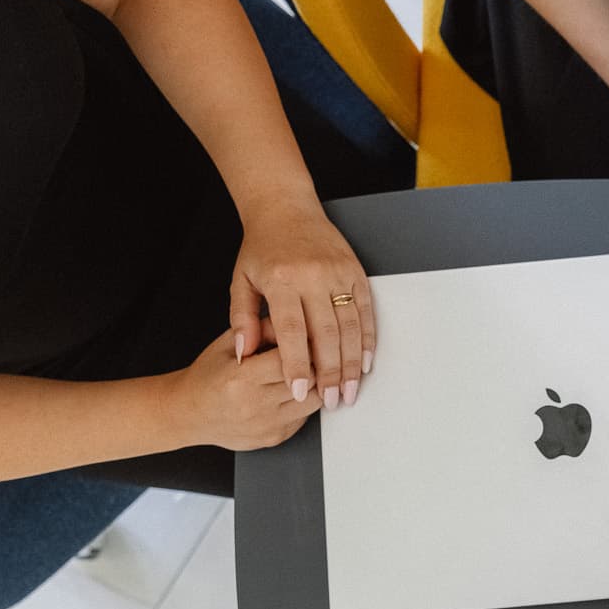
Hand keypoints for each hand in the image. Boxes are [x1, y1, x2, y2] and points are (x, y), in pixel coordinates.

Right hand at [161, 330, 317, 451]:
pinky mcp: (275, 438)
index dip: (303, 345)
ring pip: (313, 402)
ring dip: (314, 386)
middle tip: (312, 354)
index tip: (307, 337)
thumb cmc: (207, 377)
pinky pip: (305, 418)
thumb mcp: (227, 344)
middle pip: (308, 381)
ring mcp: (266, 426)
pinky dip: (303, 403)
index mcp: (241, 378)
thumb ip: (260, 329)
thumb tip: (294, 318)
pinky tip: (290, 392)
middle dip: (314, 365)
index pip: (289, 359)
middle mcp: (254, 405)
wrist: (189, 413)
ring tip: (303, 373)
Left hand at [229, 197, 376, 411]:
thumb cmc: (261, 247)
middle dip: (331, 373)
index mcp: (282, 280)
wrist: (286, 207)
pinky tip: (365, 361)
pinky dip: (367, 339)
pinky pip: (366, 310)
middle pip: (327, 335)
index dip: (298, 365)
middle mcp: (313, 277)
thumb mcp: (241, 280)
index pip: (293, 332)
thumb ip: (241, 319)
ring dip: (353, 363)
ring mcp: (338, 273)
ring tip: (351, 390)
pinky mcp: (355, 271)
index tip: (300, 392)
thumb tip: (244, 354)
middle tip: (333, 402)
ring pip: (350, 326)